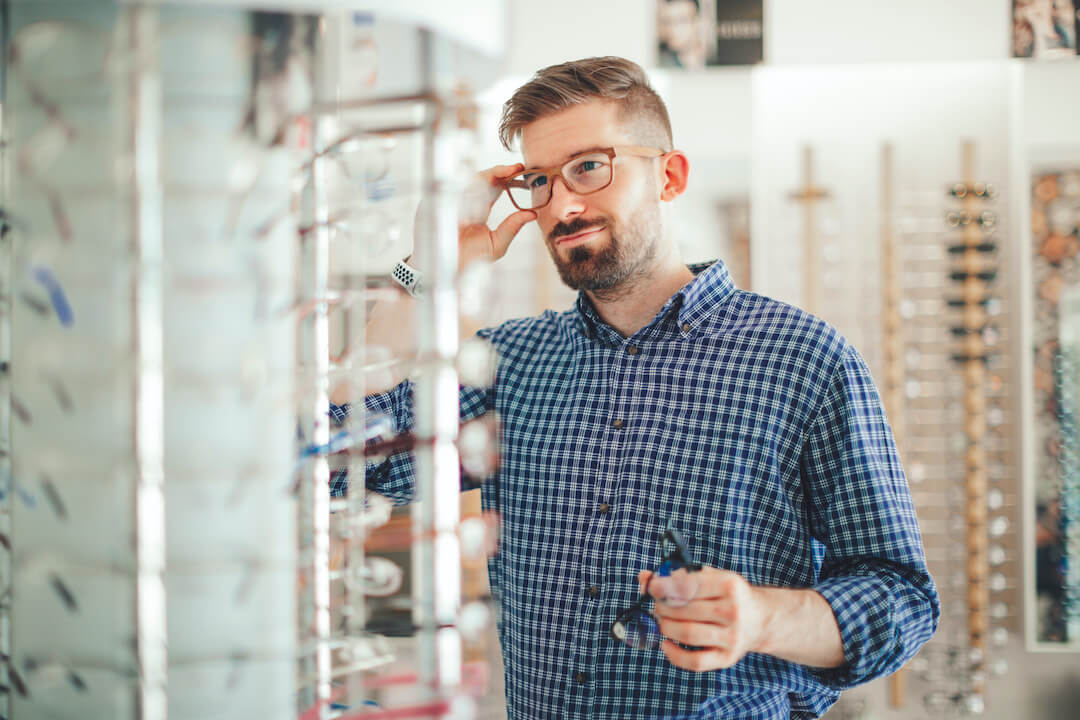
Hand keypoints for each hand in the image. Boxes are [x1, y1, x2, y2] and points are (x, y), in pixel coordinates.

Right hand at [411, 164, 535, 271]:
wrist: (445, 270)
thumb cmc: (469, 259)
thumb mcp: (496, 245)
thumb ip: (512, 228)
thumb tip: (532, 214)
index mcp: (480, 207)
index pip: (495, 185)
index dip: (507, 175)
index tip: (521, 169)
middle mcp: (466, 200)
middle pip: (483, 177)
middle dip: (500, 170)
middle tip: (516, 168)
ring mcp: (450, 200)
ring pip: (468, 179)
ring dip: (487, 178)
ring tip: (502, 176)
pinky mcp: (435, 203)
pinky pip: (451, 189)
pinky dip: (466, 190)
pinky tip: (479, 191)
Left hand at [638, 566, 768, 671]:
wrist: (760, 619)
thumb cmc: (728, 595)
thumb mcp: (711, 577)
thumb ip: (679, 576)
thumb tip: (644, 577)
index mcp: (729, 585)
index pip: (690, 586)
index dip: (665, 587)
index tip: (651, 587)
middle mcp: (733, 611)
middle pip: (686, 610)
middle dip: (663, 607)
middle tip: (657, 606)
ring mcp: (731, 637)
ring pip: (688, 634)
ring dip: (666, 627)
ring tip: (662, 621)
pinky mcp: (727, 658)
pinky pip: (696, 661)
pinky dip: (675, 655)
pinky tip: (665, 644)